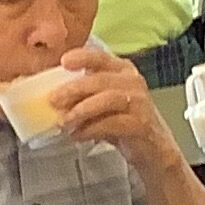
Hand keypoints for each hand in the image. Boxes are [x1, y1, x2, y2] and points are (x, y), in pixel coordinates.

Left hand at [54, 45, 183, 175]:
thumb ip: (84, 95)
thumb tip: (53, 98)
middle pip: (100, 79)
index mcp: (122, 71)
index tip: (64, 61)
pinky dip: (91, 129)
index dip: (83, 57)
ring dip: (82, 110)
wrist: (151, 148)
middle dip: (74, 89)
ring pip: (107, 99)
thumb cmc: (124, 121)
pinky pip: (112, 123)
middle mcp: (132, 82)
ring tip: (64, 121)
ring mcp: (138, 102)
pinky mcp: (140, 124)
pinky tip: (78, 135)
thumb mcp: (103, 103)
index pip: (101, 57)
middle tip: (54, 99)